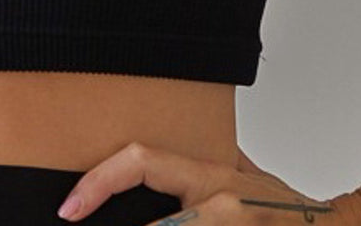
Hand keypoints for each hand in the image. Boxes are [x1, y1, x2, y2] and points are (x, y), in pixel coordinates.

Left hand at [54, 141, 360, 224]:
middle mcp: (220, 206)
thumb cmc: (291, 208)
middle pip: (158, 224)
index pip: (139, 162)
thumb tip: (170, 142)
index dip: (98, 181)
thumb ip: (212, 158)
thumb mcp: (247, 173)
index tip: (69, 207)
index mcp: (210, 176)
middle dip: (117, 222)